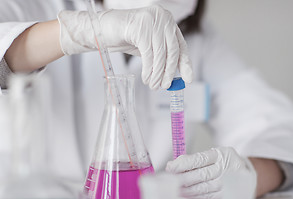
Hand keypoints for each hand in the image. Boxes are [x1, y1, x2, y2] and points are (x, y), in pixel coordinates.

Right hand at [57, 5, 192, 89]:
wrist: (104, 29)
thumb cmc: (126, 37)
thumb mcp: (149, 47)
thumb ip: (162, 55)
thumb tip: (174, 75)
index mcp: (167, 22)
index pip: (181, 45)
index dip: (185, 63)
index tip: (188, 78)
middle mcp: (162, 18)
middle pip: (173, 50)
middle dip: (169, 72)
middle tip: (164, 86)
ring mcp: (152, 21)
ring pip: (161, 54)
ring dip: (157, 74)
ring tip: (153, 85)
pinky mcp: (140, 27)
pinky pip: (149, 54)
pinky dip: (149, 70)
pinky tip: (146, 78)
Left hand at [166, 147, 256, 198]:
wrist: (246, 175)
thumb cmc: (225, 162)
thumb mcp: (214, 154)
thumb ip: (196, 158)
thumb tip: (174, 164)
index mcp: (221, 155)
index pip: (199, 159)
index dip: (183, 164)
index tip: (170, 167)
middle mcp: (224, 169)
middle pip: (199, 175)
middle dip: (181, 177)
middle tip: (169, 178)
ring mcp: (225, 184)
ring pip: (201, 187)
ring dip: (184, 188)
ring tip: (173, 187)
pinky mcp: (224, 195)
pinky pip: (204, 196)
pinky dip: (192, 195)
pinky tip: (183, 192)